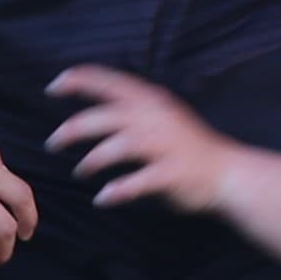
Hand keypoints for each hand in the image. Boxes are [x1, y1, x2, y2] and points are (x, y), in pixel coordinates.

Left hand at [45, 64, 237, 211]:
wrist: (227, 173)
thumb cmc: (186, 146)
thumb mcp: (161, 116)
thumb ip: (130, 111)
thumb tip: (89, 113)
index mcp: (151, 100)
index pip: (109, 81)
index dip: (78, 80)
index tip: (53, 87)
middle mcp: (156, 118)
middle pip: (103, 118)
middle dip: (72, 130)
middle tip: (53, 143)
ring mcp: (165, 146)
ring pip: (116, 148)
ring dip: (92, 161)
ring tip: (81, 171)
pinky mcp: (171, 174)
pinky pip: (136, 182)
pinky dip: (116, 192)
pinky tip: (102, 199)